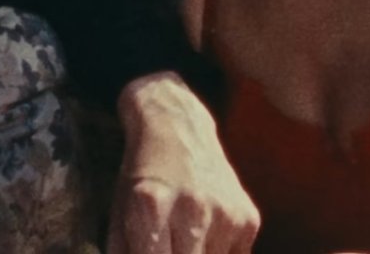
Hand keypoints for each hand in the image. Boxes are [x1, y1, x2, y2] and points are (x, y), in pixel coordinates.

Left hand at [108, 73, 257, 253]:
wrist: (175, 128)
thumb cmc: (141, 178)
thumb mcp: (120, 213)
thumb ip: (125, 252)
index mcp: (151, 209)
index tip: (154, 249)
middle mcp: (191, 209)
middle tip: (169, 241)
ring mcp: (225, 214)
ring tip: (183, 233)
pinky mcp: (248, 218)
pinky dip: (219, 251)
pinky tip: (205, 227)